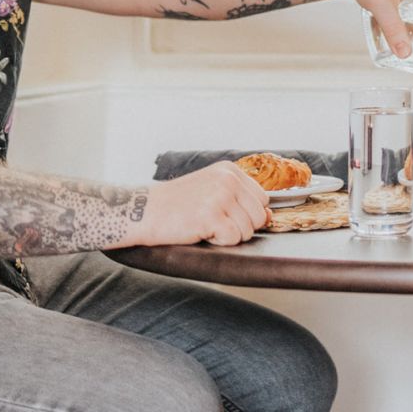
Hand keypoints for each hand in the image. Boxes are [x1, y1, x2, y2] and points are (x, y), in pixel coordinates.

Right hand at [135, 162, 270, 247]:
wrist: (142, 210)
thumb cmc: (176, 204)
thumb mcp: (211, 189)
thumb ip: (239, 198)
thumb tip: (269, 216)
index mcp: (230, 170)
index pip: (262, 199)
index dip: (247, 214)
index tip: (224, 214)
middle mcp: (228, 180)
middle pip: (260, 216)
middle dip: (240, 227)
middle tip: (212, 222)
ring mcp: (220, 196)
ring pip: (248, 230)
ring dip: (227, 235)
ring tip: (203, 224)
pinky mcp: (211, 216)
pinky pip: (233, 238)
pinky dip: (218, 241)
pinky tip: (200, 231)